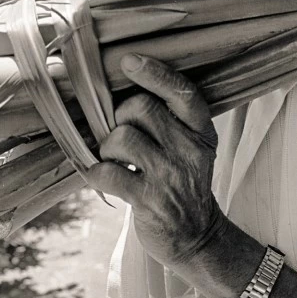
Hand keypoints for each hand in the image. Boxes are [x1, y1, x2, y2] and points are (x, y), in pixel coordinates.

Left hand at [84, 54, 224, 268]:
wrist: (197, 236)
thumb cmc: (184, 184)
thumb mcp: (192, 149)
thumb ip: (170, 122)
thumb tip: (121, 91)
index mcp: (202, 132)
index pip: (182, 93)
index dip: (154, 73)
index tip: (128, 60)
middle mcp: (190, 150)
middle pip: (140, 108)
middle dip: (119, 117)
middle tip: (122, 135)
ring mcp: (170, 176)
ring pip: (120, 137)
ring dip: (107, 147)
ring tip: (116, 161)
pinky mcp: (148, 200)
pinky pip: (106, 172)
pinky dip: (95, 172)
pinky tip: (104, 178)